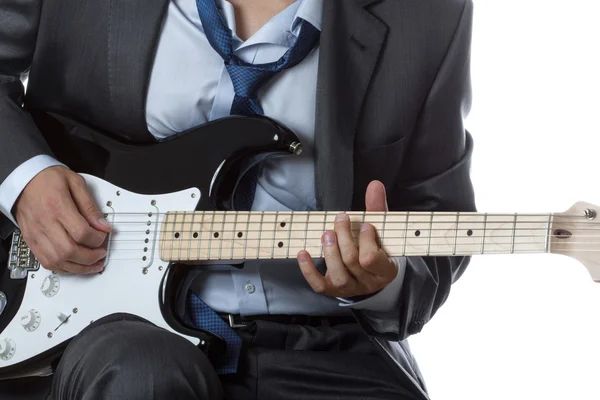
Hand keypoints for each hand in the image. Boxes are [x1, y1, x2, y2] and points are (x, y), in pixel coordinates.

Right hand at [14, 166, 110, 273]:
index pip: (81, 232)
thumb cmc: (47, 179)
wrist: (23, 180)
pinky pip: (46, 262)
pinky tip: (75, 265)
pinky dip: (63, 268)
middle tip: (101, 254)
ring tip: (93, 264)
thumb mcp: (75, 183)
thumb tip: (102, 225)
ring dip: (79, 267)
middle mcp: (45, 223)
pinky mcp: (31, 241)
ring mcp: (36, 234)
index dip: (97, 239)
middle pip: (69, 251)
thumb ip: (90, 206)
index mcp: (57, 206)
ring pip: (57, 261)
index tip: (105, 235)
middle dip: (90, 257)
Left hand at [297, 181, 397, 297]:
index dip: (366, 240)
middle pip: (352, 262)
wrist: (373, 272)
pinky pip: (319, 285)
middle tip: (340, 220)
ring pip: (338, 276)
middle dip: (344, 238)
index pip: (372, 259)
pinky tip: (303, 253)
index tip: (366, 225)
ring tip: (327, 234)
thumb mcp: (382, 230)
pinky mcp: (333, 290)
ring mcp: (351, 288)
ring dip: (330, 252)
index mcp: (385, 269)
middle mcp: (369, 283)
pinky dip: (309, 270)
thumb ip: (377, 209)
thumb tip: (374, 185)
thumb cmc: (378, 247)